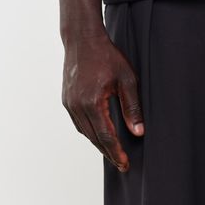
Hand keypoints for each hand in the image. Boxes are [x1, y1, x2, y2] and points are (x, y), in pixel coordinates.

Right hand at [63, 30, 144, 172]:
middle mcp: (77, 105)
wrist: (82, 39)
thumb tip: (138, 132)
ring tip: (112, 153)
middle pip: (93, 138)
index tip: (125, 164)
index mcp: (92, 102)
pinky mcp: (67, 99)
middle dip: (108, 152)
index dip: (116, 152)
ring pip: (84, 132)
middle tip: (121, 164)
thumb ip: (132, 107)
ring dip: (98, 144)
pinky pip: (78, 123)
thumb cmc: (107, 56)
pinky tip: (99, 135)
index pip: (105, 135)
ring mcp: (69, 103)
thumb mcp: (127, 79)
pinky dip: (89, 132)